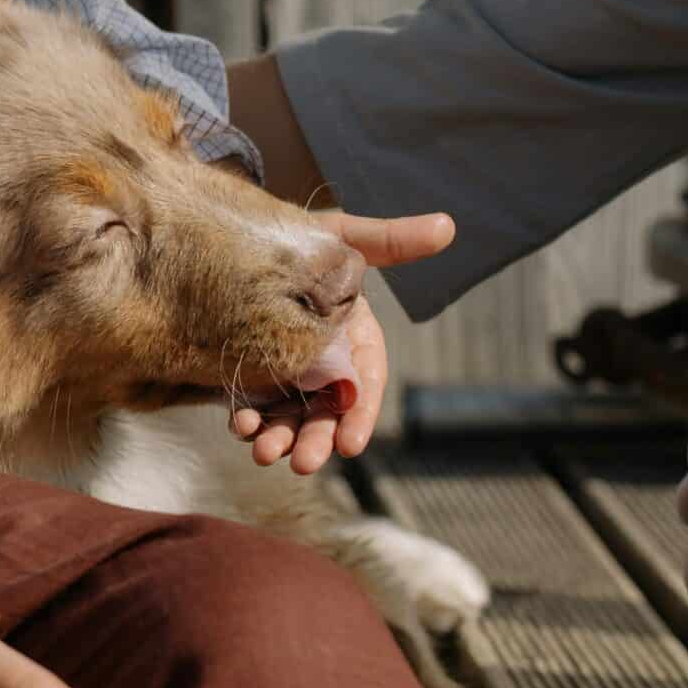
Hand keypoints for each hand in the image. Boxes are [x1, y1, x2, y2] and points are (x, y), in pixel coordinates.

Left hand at [231, 208, 455, 474]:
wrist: (245, 238)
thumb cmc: (305, 237)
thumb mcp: (346, 237)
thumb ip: (392, 240)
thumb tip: (448, 225)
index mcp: (355, 336)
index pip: (364, 382)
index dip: (360, 414)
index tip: (350, 445)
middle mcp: (324, 360)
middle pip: (327, 409)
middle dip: (317, 438)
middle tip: (304, 462)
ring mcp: (287, 371)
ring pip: (290, 416)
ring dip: (280, 438)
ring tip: (264, 453)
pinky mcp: (252, 374)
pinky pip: (252, 406)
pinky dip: (247, 421)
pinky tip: (239, 427)